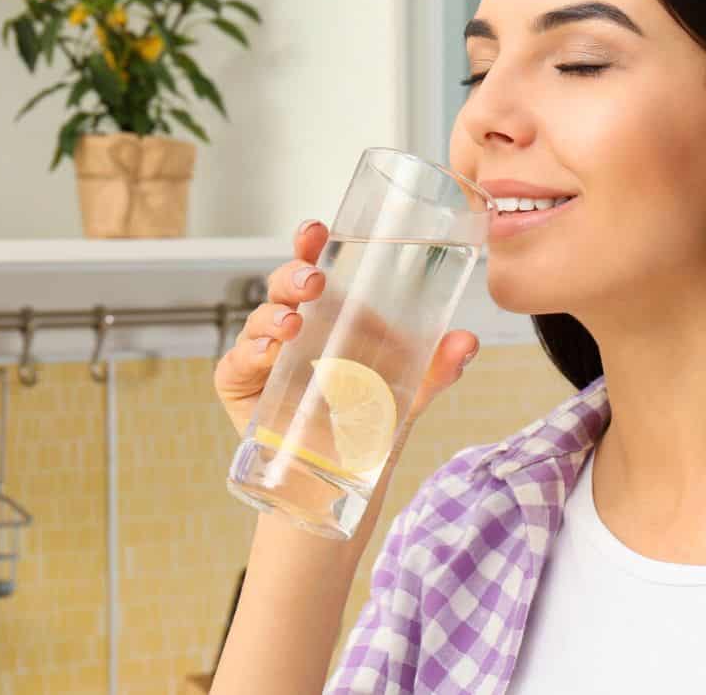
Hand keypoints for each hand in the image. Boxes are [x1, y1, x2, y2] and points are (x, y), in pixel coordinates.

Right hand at [214, 219, 481, 437]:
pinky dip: (250, 354)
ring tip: (292, 325)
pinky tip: (268, 355)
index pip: (315, 266)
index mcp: (329, 312)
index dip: (310, 243)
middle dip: (293, 276)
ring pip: (259, 320)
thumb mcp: (411, 390)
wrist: (344, 476)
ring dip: (273, 317)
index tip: (317, 230)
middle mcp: (293, 325)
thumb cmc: (371, 417)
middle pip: (283, 286)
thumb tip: (467, 341)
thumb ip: (439, 367)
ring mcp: (264, 354)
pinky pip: (238, 363)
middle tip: (314, 282)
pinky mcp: (242, 385)